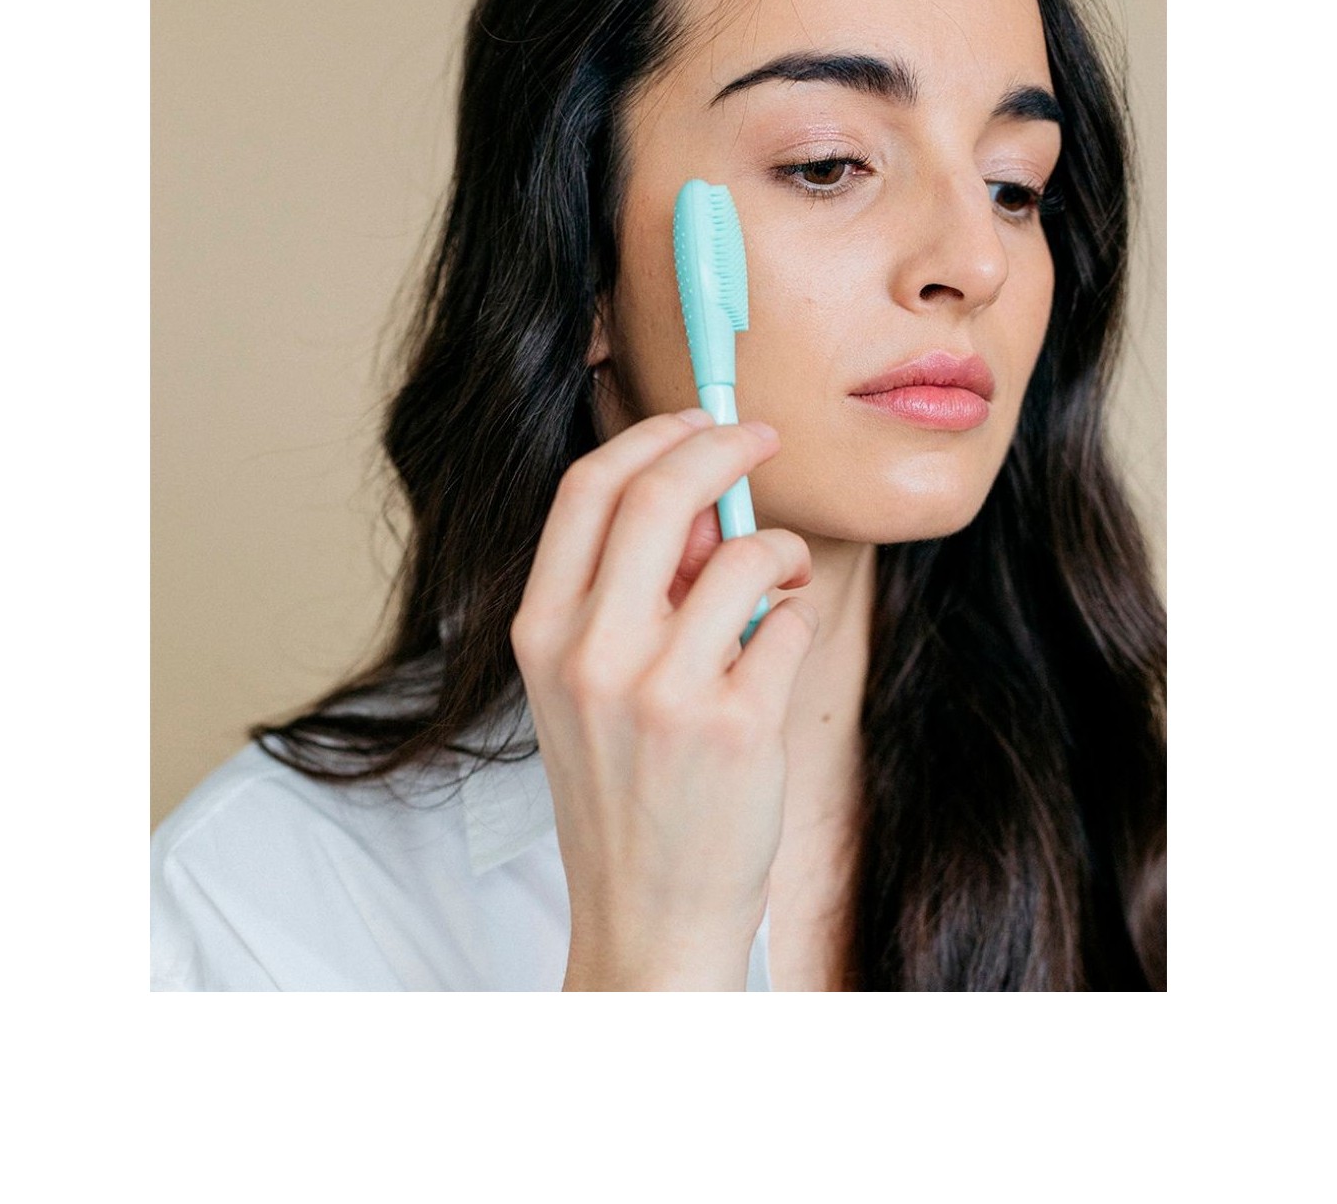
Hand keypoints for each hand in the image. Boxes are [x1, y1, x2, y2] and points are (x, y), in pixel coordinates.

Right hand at [509, 410, 817, 989]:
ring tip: (781, 579)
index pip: (585, 489)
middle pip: (659, 493)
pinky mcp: (734, 725)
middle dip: (724, 445)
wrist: (645, 915)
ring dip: (781, 548)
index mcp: (539, 632)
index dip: (651, 436)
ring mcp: (660, 691)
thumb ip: (628, 592)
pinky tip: (779, 648)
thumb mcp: (588, 687)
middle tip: (762, 438)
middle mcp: (587, 652)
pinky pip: (787, 622)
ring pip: (745, 554)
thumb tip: (703, 504)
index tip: (699, 421)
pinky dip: (797, 617)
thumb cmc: (623, 789)